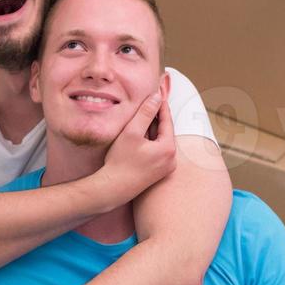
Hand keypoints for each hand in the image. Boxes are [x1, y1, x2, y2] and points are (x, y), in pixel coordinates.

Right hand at [101, 80, 175, 201]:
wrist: (113, 188)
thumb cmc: (120, 161)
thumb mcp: (132, 132)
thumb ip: (145, 113)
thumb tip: (156, 97)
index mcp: (168, 149)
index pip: (167, 121)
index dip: (161, 107)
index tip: (158, 95)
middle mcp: (172, 160)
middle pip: (166, 132)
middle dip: (158, 118)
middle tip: (151, 104)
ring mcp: (166, 168)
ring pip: (162, 142)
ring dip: (154, 130)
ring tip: (145, 118)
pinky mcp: (159, 173)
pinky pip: (158, 152)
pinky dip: (152, 142)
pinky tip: (142, 137)